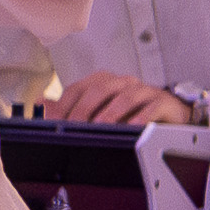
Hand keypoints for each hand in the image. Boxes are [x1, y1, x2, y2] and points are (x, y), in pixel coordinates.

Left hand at [47, 70, 197, 126]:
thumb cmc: (132, 113)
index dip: (65, 104)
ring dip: (111, 112)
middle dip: (84, 109)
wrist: (169, 114)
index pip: (79, 88)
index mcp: (104, 82)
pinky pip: (151, 106)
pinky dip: (141, 117)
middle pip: (100, 89)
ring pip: (125, 96)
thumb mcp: (99, 111)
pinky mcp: (162, 100)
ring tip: (101, 126)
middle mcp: (122, 82)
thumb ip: (72, 107)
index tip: (55, 122)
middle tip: (75, 126)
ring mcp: (143, 90)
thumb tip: (40, 102)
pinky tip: (132, 127)